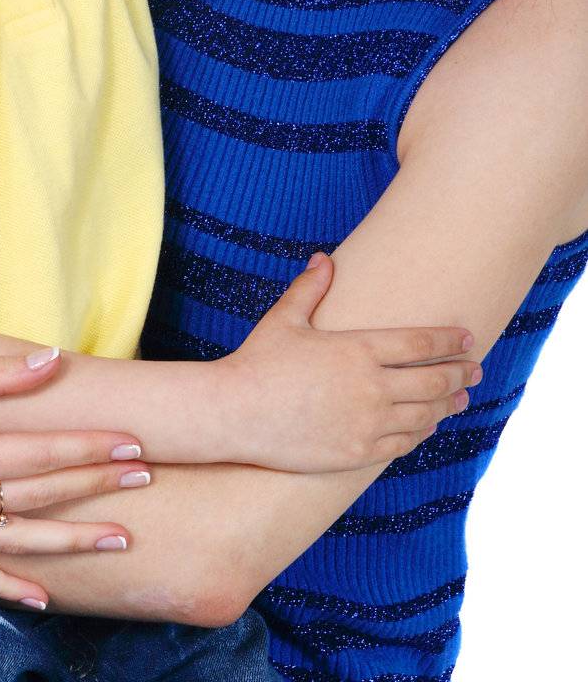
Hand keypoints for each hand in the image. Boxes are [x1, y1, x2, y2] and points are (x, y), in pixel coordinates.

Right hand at [0, 347, 152, 604]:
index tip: (133, 443)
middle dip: (95, 489)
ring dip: (67, 542)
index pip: (38, 458)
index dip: (89, 448)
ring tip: (119, 541)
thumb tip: (53, 360)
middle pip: (35, 501)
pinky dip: (2, 583)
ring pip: (11, 543)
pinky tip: (38, 596)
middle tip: (145, 479)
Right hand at [219, 254, 481, 470]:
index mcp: (358, 349)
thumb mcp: (285, 318)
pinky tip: (428, 426)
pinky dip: (422, 433)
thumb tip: (324, 258)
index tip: (467, 338)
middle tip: (475, 368)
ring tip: (461, 398)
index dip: (449, 340)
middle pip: (433, 380)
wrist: (235, 413)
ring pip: (425, 414)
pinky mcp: (358, 452)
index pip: (420, 344)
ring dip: (447, 405)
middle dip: (460, 373)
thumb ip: (310, 287)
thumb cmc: (257, 361)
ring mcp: (368, 423)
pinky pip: (403, 443)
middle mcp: (371, 387)